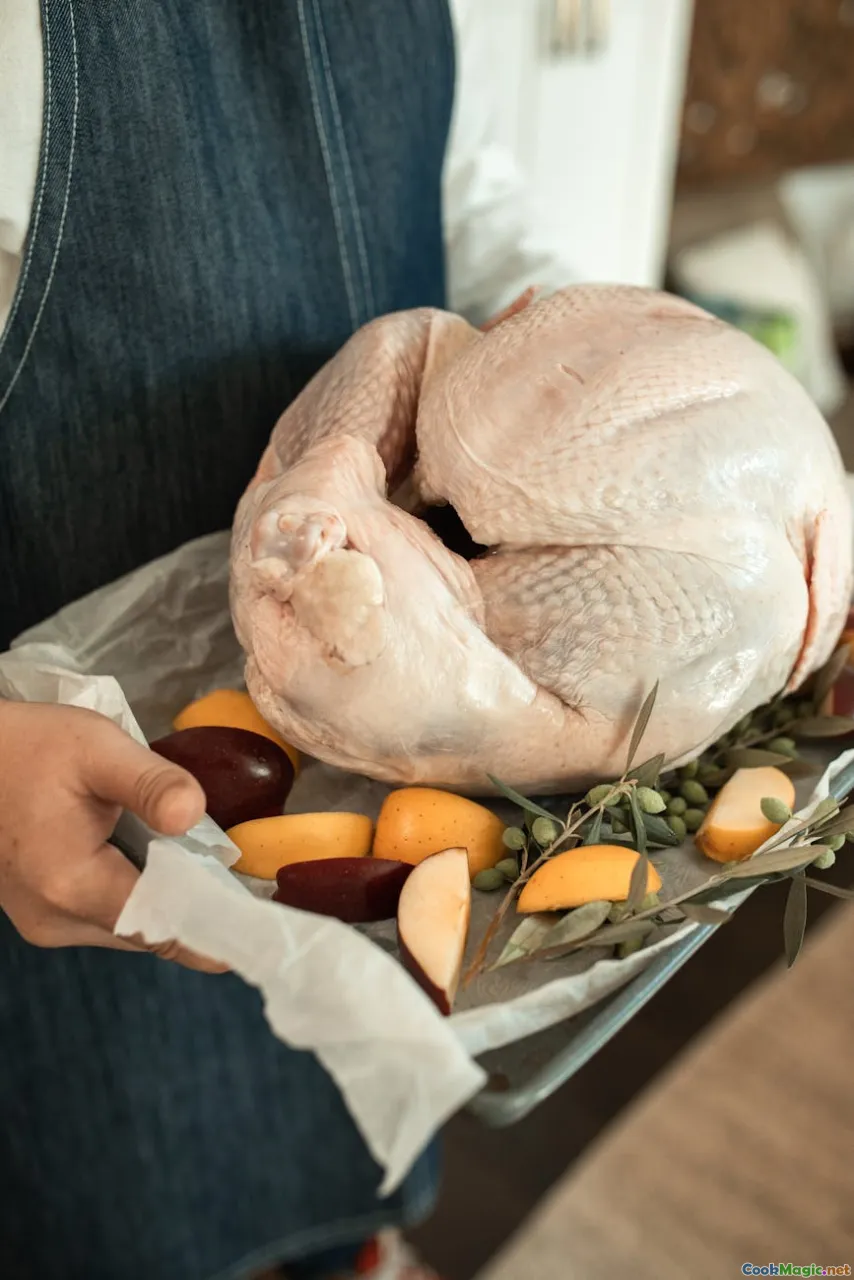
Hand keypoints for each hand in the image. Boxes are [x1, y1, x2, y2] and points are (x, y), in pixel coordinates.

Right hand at [0, 701, 224, 971]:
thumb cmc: (28, 745)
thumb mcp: (95, 747)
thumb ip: (150, 782)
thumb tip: (194, 813)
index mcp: (71, 885)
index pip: (163, 927)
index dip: (215, 927)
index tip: (264, 925)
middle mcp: (55, 920)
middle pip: (151, 932)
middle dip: (198, 908)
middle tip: (245, 879)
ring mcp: (44, 922)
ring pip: (130, 927)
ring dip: (167, 900)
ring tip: (202, 862)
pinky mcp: (41, 912)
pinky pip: (106, 915)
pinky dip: (137, 893)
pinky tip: (156, 859)